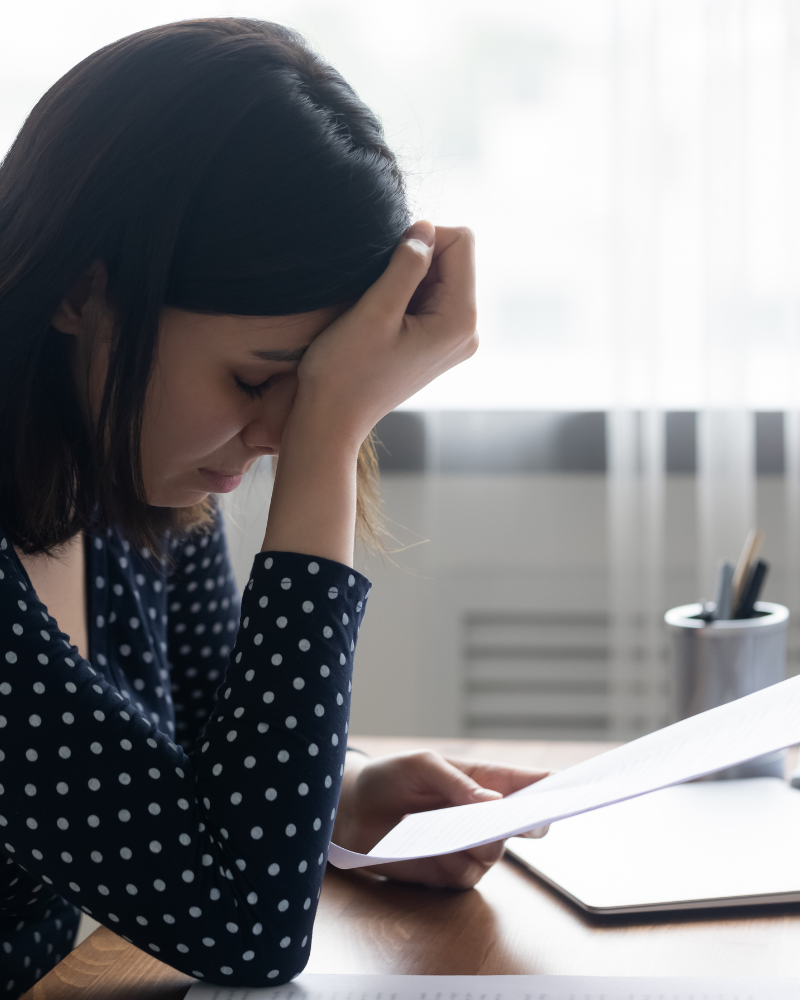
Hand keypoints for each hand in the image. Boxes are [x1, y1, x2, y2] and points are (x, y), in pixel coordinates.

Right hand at [294, 222, 477, 446]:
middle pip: (454, 259)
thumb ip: (406, 264)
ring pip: (439, 278)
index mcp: (460, 320)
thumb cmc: (347, 370)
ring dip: (406, 280)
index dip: (423, 238)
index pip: (461, 242)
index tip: (387, 263)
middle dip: (416, 261)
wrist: (332, 418)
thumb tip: (425, 228)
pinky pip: (429, 299)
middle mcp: (468, 331)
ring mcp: (454, 340)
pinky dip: (404, 297)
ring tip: (378, 311)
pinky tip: (381, 320)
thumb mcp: (375, 310)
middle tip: (379, 292)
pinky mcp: (437, 345)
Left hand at [332, 749, 549, 888]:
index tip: (572, 788)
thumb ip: (457, 782)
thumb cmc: (388, 778)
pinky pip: (467, 875)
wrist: (349, 813)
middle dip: (526, 821)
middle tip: (526, 820)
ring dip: (478, 842)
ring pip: (495, 853)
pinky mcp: (450, 875)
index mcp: (481, 780)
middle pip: (522, 824)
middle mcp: (483, 816)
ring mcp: (469, 847)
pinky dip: (453, 863)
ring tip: (451, 827)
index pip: (524, 783)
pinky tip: (431, 848)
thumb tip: (495, 803)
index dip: (550, 786)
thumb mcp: (420, 765)